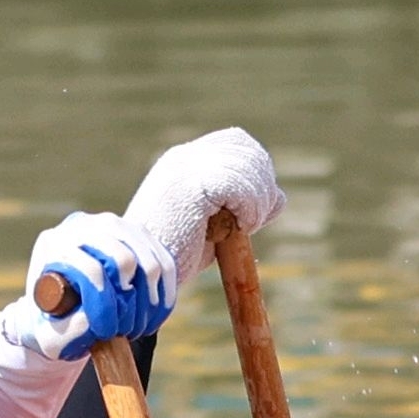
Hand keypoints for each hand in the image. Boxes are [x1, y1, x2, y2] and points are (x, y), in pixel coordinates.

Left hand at [24, 212, 166, 354]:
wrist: (63, 300)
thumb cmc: (54, 319)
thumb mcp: (49, 332)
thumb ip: (68, 329)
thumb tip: (94, 320)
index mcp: (54, 244)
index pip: (90, 269)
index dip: (104, 305)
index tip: (106, 332)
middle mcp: (83, 225)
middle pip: (124, 259)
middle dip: (130, 302)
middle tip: (124, 330)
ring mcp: (114, 224)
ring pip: (150, 262)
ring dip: (150, 303)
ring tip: (137, 328)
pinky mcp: (140, 233)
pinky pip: (165, 263)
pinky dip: (166, 294)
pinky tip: (154, 318)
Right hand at [119, 128, 285, 286]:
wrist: (141, 275)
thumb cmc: (175, 256)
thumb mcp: (212, 223)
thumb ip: (239, 204)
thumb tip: (278, 196)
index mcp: (182, 161)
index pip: (236, 141)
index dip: (257, 170)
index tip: (255, 207)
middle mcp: (182, 157)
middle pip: (247, 151)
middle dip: (262, 187)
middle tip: (250, 221)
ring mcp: (184, 168)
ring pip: (249, 167)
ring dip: (257, 203)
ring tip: (241, 227)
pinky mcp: (191, 186)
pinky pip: (241, 186)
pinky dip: (250, 210)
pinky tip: (237, 229)